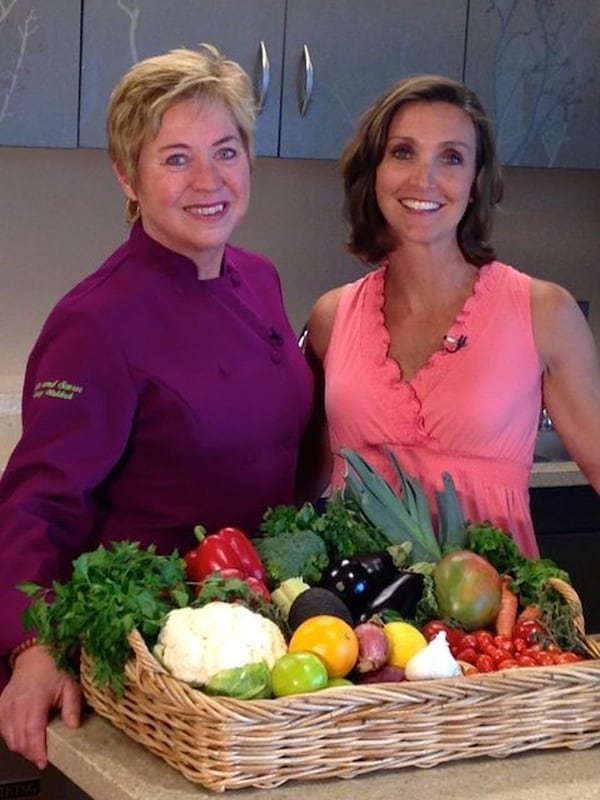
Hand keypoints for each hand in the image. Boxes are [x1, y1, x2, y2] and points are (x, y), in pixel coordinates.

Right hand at [0, 644, 81, 768]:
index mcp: (34, 700)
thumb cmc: (54, 669)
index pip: (32, 733)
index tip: (44, 761)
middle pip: (19, 740)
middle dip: (31, 753)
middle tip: (43, 756)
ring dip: (21, 747)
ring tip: (35, 748)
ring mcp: (6, 706)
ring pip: (9, 738)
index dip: (37, 751)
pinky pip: (3, 730)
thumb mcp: (70, 685)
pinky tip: (24, 736)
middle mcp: (16, 705)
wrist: (35, 656)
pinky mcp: (1, 707)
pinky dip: (12, 737)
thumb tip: (73, 726)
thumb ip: (72, 706)